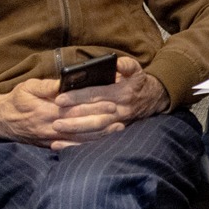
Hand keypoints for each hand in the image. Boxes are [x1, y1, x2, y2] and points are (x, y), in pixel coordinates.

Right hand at [0, 72, 140, 148]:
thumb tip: (65, 83)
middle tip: (120, 115)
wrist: (0, 121)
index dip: (93, 107)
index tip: (111, 103)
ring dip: (100, 134)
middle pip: (80, 125)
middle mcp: (49, 127)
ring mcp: (50, 139)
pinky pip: (72, 147)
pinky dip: (88, 144)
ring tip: (119, 128)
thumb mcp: (28, 87)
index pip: (74, 110)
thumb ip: (47, 86)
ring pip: (79, 139)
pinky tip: (102, 141)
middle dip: (101, 120)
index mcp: (44, 111)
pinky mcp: (51, 145)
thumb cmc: (17, 100)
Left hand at [50, 57, 168, 146]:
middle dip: (74, 118)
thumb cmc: (138, 83)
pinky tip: (59, 145)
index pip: (96, 95)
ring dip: (75, 131)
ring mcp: (117, 123)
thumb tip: (117, 63)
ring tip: (56, 130)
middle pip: (94, 116)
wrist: (153, 99)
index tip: (60, 99)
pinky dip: (76, 144)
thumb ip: (127, 65)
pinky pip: (94, 141)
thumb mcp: (136, 70)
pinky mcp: (113, 132)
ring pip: (95, 130)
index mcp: (123, 93)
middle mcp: (120, 110)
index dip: (78, 97)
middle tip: (55, 119)